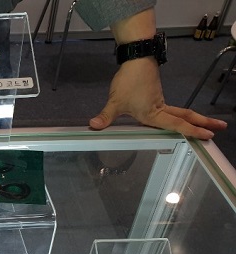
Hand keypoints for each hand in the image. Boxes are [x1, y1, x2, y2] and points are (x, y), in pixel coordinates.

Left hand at [89, 57, 226, 139]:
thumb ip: (105, 116)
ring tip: (207, 125)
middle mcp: (160, 108)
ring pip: (180, 113)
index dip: (192, 131)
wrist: (136, 59)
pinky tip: (182, 120)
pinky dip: (181, 116)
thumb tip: (93, 126)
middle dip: (202, 123)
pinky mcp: (156, 97)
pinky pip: (171, 110)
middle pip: (185, 117)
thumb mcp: (115, 102)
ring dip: (194, 119)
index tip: (207, 135)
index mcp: (153, 113)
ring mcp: (159, 102)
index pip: (176, 125)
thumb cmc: (128, 81)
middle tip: (220, 128)